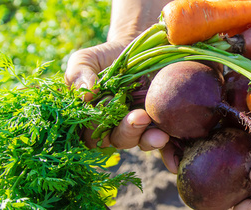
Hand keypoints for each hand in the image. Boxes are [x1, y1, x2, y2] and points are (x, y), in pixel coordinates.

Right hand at [65, 0, 169, 149]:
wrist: (139, 46)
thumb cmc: (106, 57)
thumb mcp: (86, 59)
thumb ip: (78, 73)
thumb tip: (85, 94)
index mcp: (93, 119)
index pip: (90, 134)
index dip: (97, 125)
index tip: (107, 104)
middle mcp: (116, 127)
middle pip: (118, 140)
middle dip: (129, 131)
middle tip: (140, 116)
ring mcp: (141, 127)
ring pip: (141, 142)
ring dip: (149, 140)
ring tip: (160, 135)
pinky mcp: (162, 123)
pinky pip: (166, 141)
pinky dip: (170, 148)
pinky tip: (173, 148)